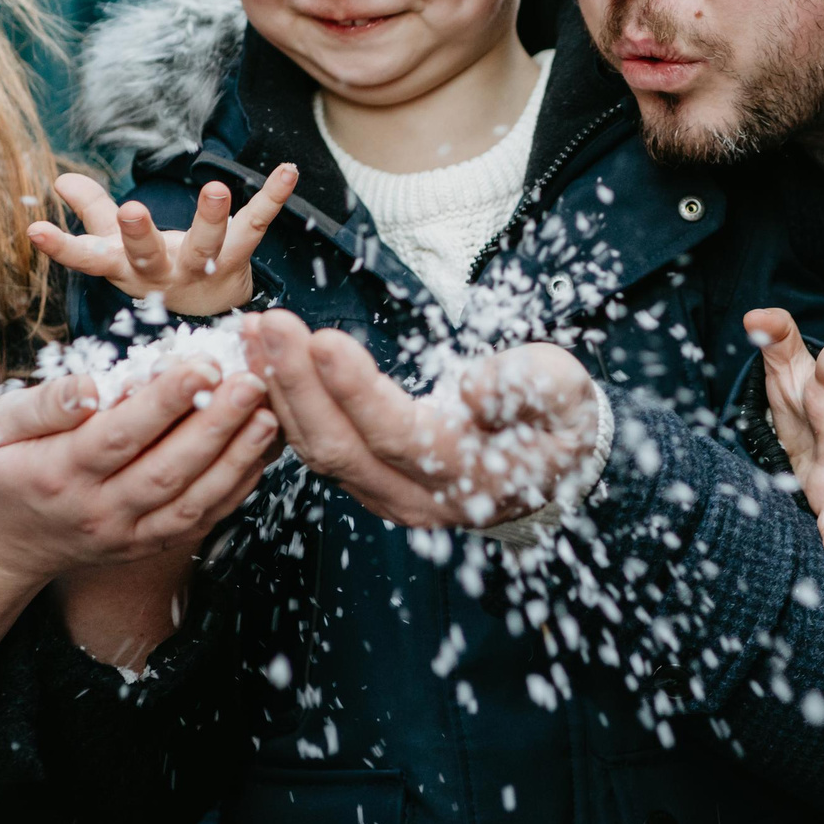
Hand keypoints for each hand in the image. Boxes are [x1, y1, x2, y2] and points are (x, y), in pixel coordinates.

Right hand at [29, 165, 297, 319]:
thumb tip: (59, 178)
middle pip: (148, 256)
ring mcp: (202, 272)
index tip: (35, 231)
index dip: (62, 247)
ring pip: (206, 247)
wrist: (205, 313)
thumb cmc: (153, 268)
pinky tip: (288, 171)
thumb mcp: (117, 245)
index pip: (88, 259)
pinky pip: (257, 226)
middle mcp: (162, 275)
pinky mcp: (238, 261)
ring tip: (215, 188)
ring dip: (211, 219)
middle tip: (131, 211)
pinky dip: (273, 197)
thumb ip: (93, 211)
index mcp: (125, 269)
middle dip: (138, 235)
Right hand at [53, 404, 279, 668]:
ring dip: (236, 460)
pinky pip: (199, 521)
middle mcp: (97, 511)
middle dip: (216, 426)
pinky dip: (235, 489)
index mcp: (58, 473)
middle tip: (252, 383)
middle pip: (166, 470)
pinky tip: (259, 454)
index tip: (202, 365)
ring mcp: (126, 535)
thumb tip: (90, 386)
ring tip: (269, 416)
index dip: (164, 402)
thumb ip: (44, 404)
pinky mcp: (146, 546)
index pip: (118, 435)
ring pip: (191, 502)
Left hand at [240, 310, 598, 529]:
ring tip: (254, 334)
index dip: (357, 391)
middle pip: (342, 449)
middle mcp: (419, 497)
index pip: (400, 436)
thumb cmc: (557, 422)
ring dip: (280, 390)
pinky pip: (313, 447)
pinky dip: (285, 402)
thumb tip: (475, 388)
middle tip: (271, 325)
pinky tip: (265, 360)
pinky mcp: (366, 480)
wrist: (551, 463)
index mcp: (468, 476)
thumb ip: (531, 385)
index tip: (323, 340)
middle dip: (298, 384)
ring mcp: (387, 494)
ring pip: (317, 451)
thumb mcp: (568, 394)